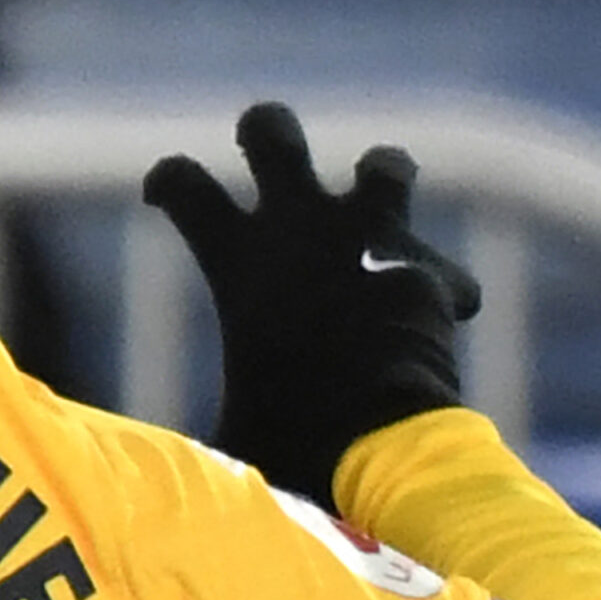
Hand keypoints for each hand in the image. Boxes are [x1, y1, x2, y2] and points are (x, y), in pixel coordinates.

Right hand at [142, 102, 480, 509]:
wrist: (376, 442)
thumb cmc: (285, 440)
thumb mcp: (226, 424)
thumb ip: (203, 419)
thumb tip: (157, 469)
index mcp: (236, 260)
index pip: (180, 183)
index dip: (169, 182)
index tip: (166, 194)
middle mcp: (299, 227)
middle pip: (271, 130)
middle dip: (266, 131)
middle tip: (264, 146)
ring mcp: (369, 238)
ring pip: (383, 165)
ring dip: (381, 183)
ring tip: (379, 215)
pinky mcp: (425, 269)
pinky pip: (438, 272)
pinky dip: (437, 294)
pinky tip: (443, 325)